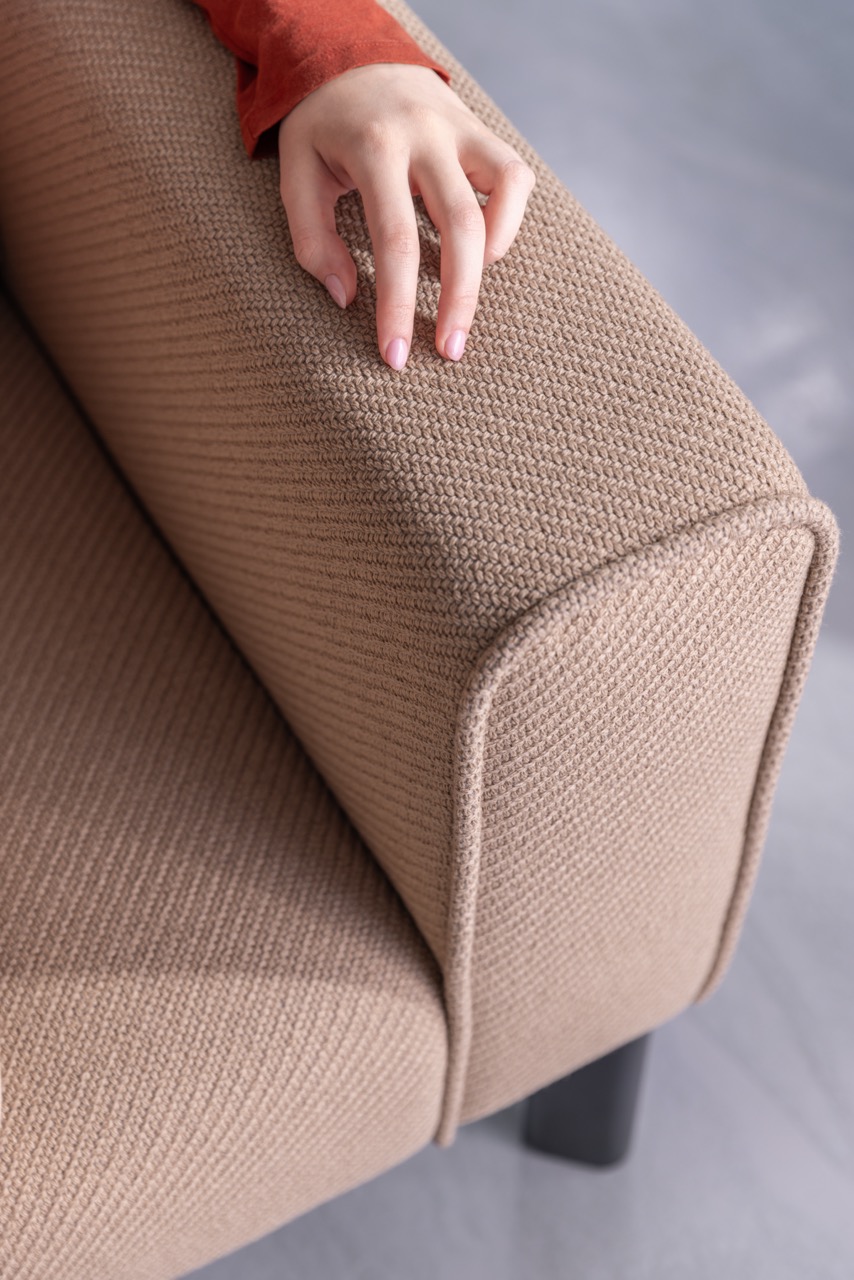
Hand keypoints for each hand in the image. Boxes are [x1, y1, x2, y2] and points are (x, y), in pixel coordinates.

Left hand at [277, 62, 534, 368]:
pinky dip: (507, 220)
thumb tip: (347, 299)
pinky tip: (483, 250)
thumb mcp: (297, 175)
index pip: (395, 241)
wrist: (349, 53)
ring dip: (492, 259)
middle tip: (448, 351)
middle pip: (460, 227)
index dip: (398, 305)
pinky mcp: (481, 129)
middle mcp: (425, 134)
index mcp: (373, 147)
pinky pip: (514, 175)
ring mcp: (460, 127)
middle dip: (459, 300)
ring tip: (466, 300)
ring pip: (505, 192)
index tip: (395, 355)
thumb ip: (312, 240)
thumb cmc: (322, 127)